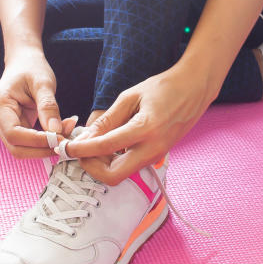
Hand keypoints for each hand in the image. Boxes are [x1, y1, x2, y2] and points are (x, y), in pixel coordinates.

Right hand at [0, 47, 76, 157]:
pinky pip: (27, 142)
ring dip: (44, 147)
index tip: (60, 139)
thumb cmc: (32, 68)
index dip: (37, 141)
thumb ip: (48, 107)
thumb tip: (56, 131)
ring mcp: (1, 125)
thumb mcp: (43, 83)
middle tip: (67, 140)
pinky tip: (60, 131)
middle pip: (16, 147)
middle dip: (42, 148)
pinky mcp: (12, 128)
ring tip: (66, 132)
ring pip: (22, 148)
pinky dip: (44, 142)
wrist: (23, 62)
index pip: (14, 134)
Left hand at [65, 64, 214, 184]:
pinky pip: (132, 166)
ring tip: (93, 145)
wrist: (195, 89)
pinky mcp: (159, 156)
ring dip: (103, 165)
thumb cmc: (164, 87)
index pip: (105, 147)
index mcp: (145, 128)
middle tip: (81, 152)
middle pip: (113, 176)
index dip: (82, 150)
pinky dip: (116, 160)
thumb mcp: (131, 96)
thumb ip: (108, 119)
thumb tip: (86, 137)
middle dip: (92, 167)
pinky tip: (109, 144)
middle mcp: (153, 148)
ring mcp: (157, 155)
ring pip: (122, 174)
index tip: (66, 147)